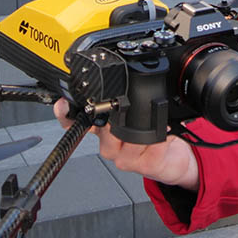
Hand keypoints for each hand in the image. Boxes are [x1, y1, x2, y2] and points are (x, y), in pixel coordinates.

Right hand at [53, 99, 198, 190]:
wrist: (173, 162)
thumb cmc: (154, 136)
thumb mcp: (133, 115)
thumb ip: (121, 98)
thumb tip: (120, 72)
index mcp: (103, 129)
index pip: (76, 122)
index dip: (66, 114)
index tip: (63, 104)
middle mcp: (109, 144)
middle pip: (100, 129)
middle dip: (113, 118)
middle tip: (125, 109)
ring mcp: (124, 156)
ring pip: (126, 139)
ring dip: (144, 127)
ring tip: (157, 120)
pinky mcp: (144, 165)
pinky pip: (151, 147)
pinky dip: (162, 135)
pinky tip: (167, 132)